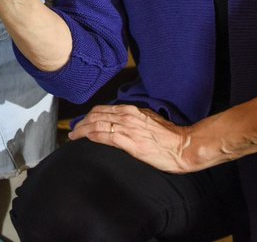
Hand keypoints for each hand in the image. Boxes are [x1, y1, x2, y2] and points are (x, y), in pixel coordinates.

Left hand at [67, 104, 199, 173]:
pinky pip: (105, 136)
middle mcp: (127, 116)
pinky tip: (84, 139)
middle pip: (96, 115)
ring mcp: (128, 128)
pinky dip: (91, 136)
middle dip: (81, 122)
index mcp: (132, 110)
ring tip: (73, 136)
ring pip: (97, 124)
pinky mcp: (130, 143)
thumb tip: (120, 121)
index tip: (80, 122)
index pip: (103, 109)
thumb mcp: (148, 120)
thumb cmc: (169, 136)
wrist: (183, 146)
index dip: (88, 116)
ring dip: (81, 130)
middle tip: (72, 130)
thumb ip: (133, 119)